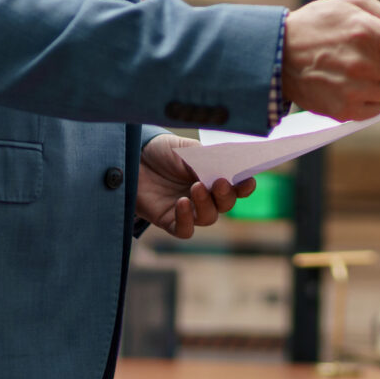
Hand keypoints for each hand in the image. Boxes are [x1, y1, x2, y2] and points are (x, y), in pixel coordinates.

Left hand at [136, 134, 254, 239]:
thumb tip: (223, 169)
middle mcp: (203, 195)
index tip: (248, 181)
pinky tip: (182, 203)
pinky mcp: (169, 220)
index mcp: (212, 175)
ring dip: (206, 205)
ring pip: (208, 218)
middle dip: (226, 195)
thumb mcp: (185, 149)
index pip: (235, 186)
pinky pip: (185, 229)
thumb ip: (204, 159)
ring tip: (196, 188)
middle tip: (219, 182)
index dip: (244, 186)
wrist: (131, 157)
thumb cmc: (161, 151)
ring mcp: (187, 209)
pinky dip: (187, 219)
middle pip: (225, 204)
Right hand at [280, 0, 379, 121]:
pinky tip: (352, 81)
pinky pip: (378, 107)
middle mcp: (364, 65)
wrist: (276, 53)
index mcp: (369, 34)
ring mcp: (355, 91)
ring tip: (360, 64)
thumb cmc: (320, 23)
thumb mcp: (355, 4)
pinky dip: (373, 95)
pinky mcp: (345, 110)